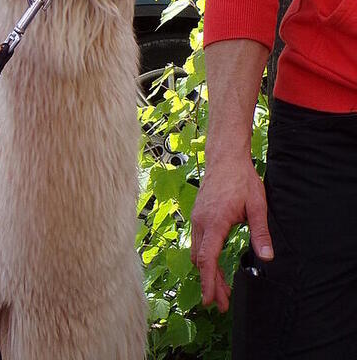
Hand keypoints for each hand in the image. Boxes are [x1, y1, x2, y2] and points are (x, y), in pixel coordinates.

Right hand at [190, 152, 272, 311]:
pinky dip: (206, 259)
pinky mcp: (198, 217)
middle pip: (201, 261)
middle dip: (211, 284)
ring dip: (208, 272)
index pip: (207, 259)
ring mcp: (197, 219)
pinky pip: (198, 243)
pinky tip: (215, 265)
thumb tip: (267, 257)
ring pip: (198, 253)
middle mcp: (201, 223)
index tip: (211, 299)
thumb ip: (261, 233)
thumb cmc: (241, 180)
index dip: (209, 281)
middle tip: (221, 304)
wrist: (224, 159)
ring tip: (221, 289)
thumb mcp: (257, 206)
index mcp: (214, 222)